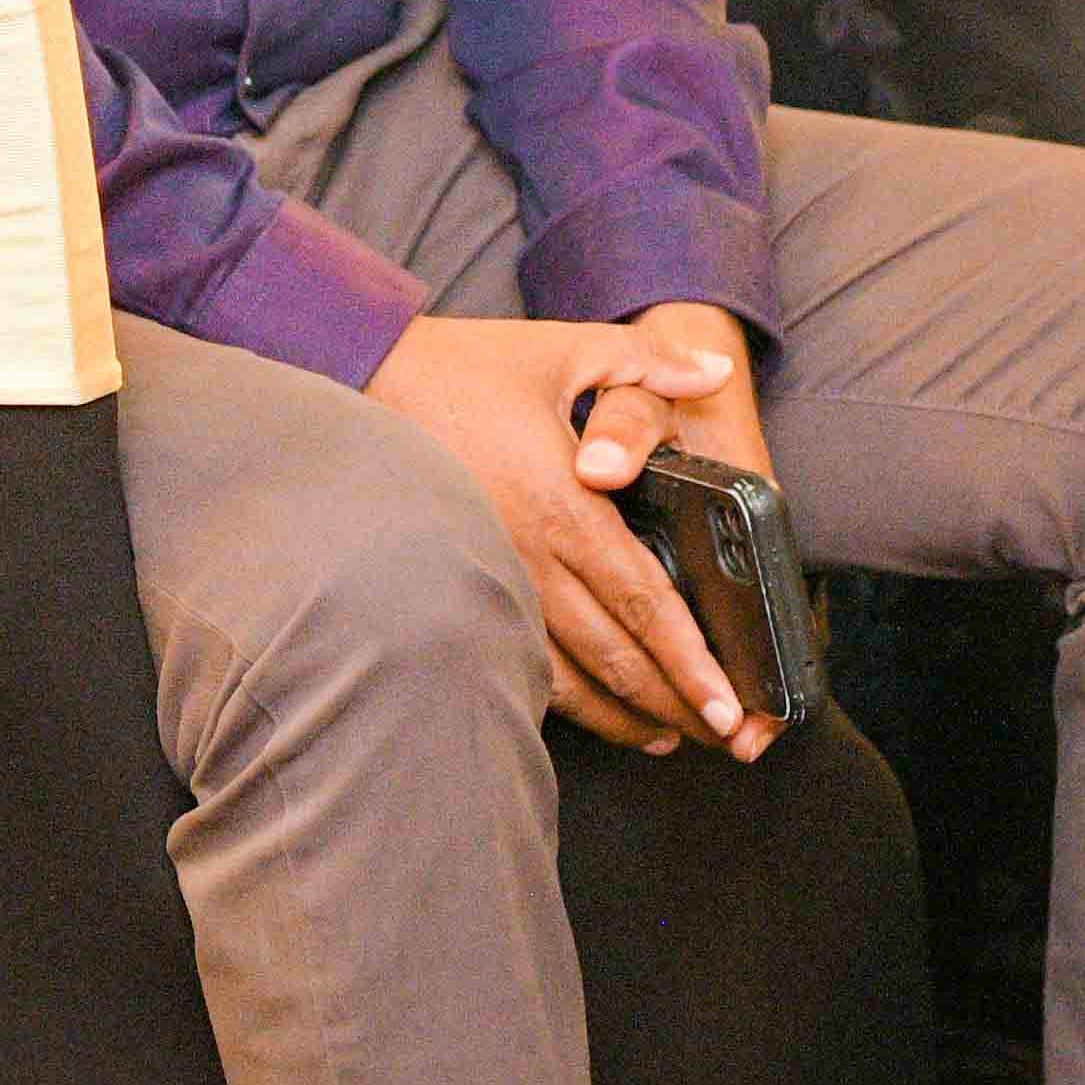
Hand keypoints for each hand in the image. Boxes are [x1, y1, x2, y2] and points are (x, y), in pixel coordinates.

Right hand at [365, 311, 775, 759]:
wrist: (358, 376)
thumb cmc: (462, 365)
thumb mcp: (564, 347)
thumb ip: (647, 363)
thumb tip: (715, 372)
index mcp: (562, 502)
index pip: (641, 601)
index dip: (689, 661)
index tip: (727, 706)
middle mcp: (527, 555)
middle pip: (614, 656)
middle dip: (674, 703)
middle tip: (726, 737)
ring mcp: (489, 579)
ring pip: (565, 676)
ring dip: (621, 714)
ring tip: (669, 736)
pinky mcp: (459, 588)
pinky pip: (517, 661)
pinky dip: (563, 697)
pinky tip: (594, 709)